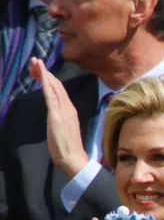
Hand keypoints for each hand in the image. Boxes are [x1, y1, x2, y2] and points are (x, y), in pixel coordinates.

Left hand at [29, 58, 89, 177]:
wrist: (73, 158)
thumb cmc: (67, 147)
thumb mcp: (62, 129)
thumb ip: (59, 118)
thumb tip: (53, 114)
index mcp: (70, 110)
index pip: (59, 90)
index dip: (49, 78)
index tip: (39, 69)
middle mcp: (68, 107)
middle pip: (56, 85)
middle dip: (45, 72)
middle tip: (34, 60)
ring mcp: (64, 111)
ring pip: (54, 88)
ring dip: (44, 74)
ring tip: (35, 63)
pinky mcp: (57, 115)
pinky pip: (51, 96)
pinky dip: (46, 84)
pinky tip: (42, 75)